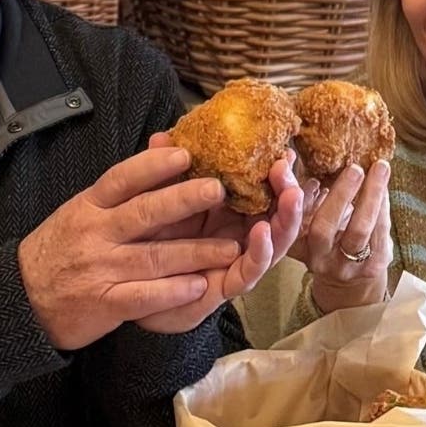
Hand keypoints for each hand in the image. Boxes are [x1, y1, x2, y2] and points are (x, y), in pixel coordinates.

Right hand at [18, 147, 243, 349]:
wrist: (21, 299)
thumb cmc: (60, 248)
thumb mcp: (80, 210)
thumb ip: (118, 190)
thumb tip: (160, 151)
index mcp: (89, 205)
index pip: (122, 178)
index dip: (153, 165)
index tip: (184, 154)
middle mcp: (95, 234)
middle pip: (144, 213)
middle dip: (184, 200)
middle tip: (218, 190)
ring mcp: (100, 269)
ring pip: (154, 257)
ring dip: (195, 252)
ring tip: (229, 247)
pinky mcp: (104, 303)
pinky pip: (143, 296)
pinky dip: (172, 291)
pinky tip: (199, 285)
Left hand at [134, 135, 304, 332]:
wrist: (134, 289)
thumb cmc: (153, 240)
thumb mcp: (158, 200)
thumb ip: (162, 170)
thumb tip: (160, 136)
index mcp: (230, 210)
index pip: (263, 188)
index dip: (276, 169)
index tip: (281, 148)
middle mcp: (241, 233)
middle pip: (277, 211)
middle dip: (288, 188)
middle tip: (286, 165)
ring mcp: (238, 259)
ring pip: (275, 239)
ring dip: (287, 217)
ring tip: (291, 195)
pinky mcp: (228, 284)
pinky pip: (250, 270)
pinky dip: (261, 251)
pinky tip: (262, 231)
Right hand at [288, 159, 391, 312]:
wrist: (347, 286)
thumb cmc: (325, 245)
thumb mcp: (307, 230)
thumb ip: (305, 204)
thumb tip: (300, 163)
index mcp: (304, 250)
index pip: (304, 226)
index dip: (305, 203)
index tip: (314, 177)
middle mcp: (324, 260)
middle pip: (330, 228)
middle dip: (343, 195)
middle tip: (355, 168)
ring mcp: (352, 265)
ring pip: (362, 228)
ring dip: (373, 194)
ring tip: (380, 168)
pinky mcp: (376, 264)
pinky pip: (381, 231)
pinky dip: (383, 205)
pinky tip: (384, 185)